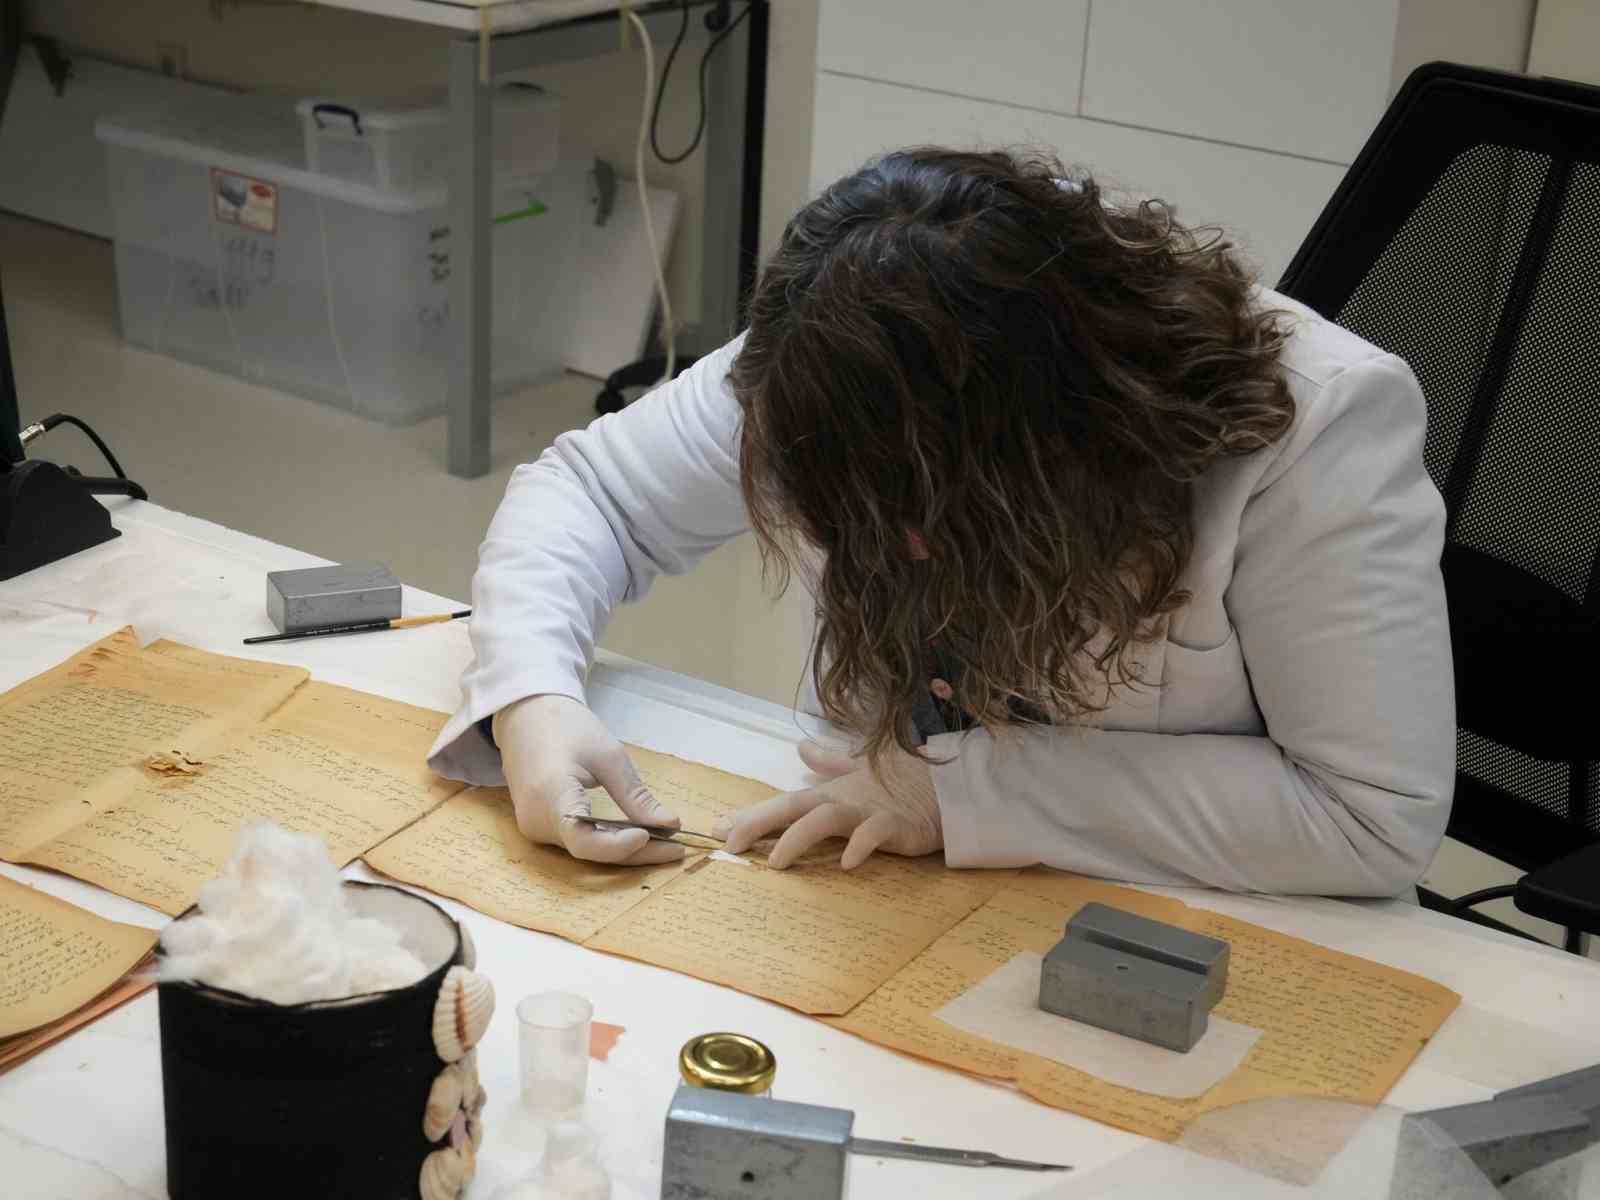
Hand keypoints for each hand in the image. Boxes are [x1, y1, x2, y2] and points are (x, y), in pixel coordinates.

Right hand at [494, 695, 683, 865]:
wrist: (526, 718)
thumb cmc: (566, 728)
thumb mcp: (608, 756)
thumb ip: (635, 796)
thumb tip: (671, 826)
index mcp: (550, 793)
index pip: (582, 838)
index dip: (617, 846)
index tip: (652, 835)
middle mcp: (536, 819)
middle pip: (589, 850)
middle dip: (635, 854)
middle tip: (677, 849)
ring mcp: (534, 828)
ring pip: (586, 851)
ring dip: (625, 852)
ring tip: (666, 845)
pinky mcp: (540, 828)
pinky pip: (577, 843)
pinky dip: (608, 843)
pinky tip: (638, 838)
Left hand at [716, 741, 941, 868]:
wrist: (947, 784)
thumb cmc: (902, 779)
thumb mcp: (860, 768)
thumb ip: (830, 762)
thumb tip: (802, 748)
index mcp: (830, 792)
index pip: (783, 803)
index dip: (750, 815)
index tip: (716, 829)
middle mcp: (841, 801)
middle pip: (792, 808)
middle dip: (758, 823)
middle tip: (728, 842)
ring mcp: (866, 812)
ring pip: (825, 820)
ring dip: (798, 838)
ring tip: (775, 862)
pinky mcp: (895, 825)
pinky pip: (875, 835)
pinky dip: (860, 846)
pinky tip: (847, 863)